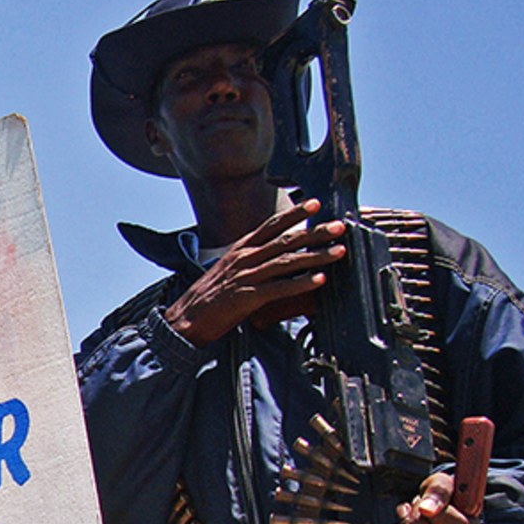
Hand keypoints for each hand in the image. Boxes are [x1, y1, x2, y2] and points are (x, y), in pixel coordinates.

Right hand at [162, 200, 347, 345]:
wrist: (184, 319)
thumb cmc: (207, 299)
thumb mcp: (227, 272)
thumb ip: (250, 263)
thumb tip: (272, 259)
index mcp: (239, 250)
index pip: (270, 226)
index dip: (293, 214)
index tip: (315, 204)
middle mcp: (244, 259)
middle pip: (285, 240)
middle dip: (315, 232)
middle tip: (339, 226)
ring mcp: (245, 277)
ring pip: (287, 262)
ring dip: (316, 256)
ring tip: (338, 251)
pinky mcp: (247, 297)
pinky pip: (280, 288)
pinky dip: (301, 283)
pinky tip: (319, 280)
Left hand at [388, 471, 484, 523]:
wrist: (442, 518)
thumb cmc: (445, 500)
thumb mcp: (445, 485)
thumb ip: (439, 491)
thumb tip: (426, 509)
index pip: (437, 517)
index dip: (422, 505)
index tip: (423, 501)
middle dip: (411, 514)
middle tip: (414, 509)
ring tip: (408, 519)